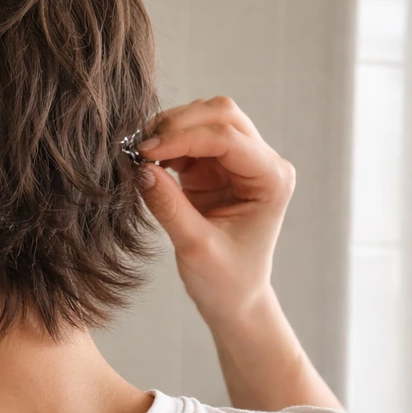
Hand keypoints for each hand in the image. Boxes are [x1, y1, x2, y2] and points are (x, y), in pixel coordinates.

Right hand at [136, 96, 295, 322]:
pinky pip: (190, 138)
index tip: (145, 152)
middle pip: (221, 114)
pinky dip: (167, 143)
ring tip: (142, 154)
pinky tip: (150, 162)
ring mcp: (239, 162)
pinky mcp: (216, 168)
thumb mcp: (195, 246)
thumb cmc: (225, 280)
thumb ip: (168, 205)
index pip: (227, 137)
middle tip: (142, 147)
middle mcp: (261, 163)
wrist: (233, 298)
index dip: (183, 137)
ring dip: (171, 129)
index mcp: (271, 179)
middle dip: (179, 123)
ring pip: (205, 118)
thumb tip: (140, 167)